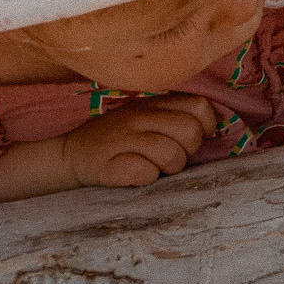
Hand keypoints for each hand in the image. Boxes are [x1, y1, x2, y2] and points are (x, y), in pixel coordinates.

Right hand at [60, 95, 219, 187]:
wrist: (69, 156)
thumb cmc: (118, 140)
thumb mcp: (145, 119)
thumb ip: (175, 117)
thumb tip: (213, 130)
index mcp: (153, 104)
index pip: (198, 106)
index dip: (205, 125)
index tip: (194, 139)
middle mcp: (139, 117)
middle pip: (189, 132)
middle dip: (188, 151)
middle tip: (172, 158)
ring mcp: (123, 139)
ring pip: (171, 154)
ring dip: (169, 168)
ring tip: (154, 168)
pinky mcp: (108, 165)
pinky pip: (146, 173)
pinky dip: (147, 178)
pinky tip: (136, 175)